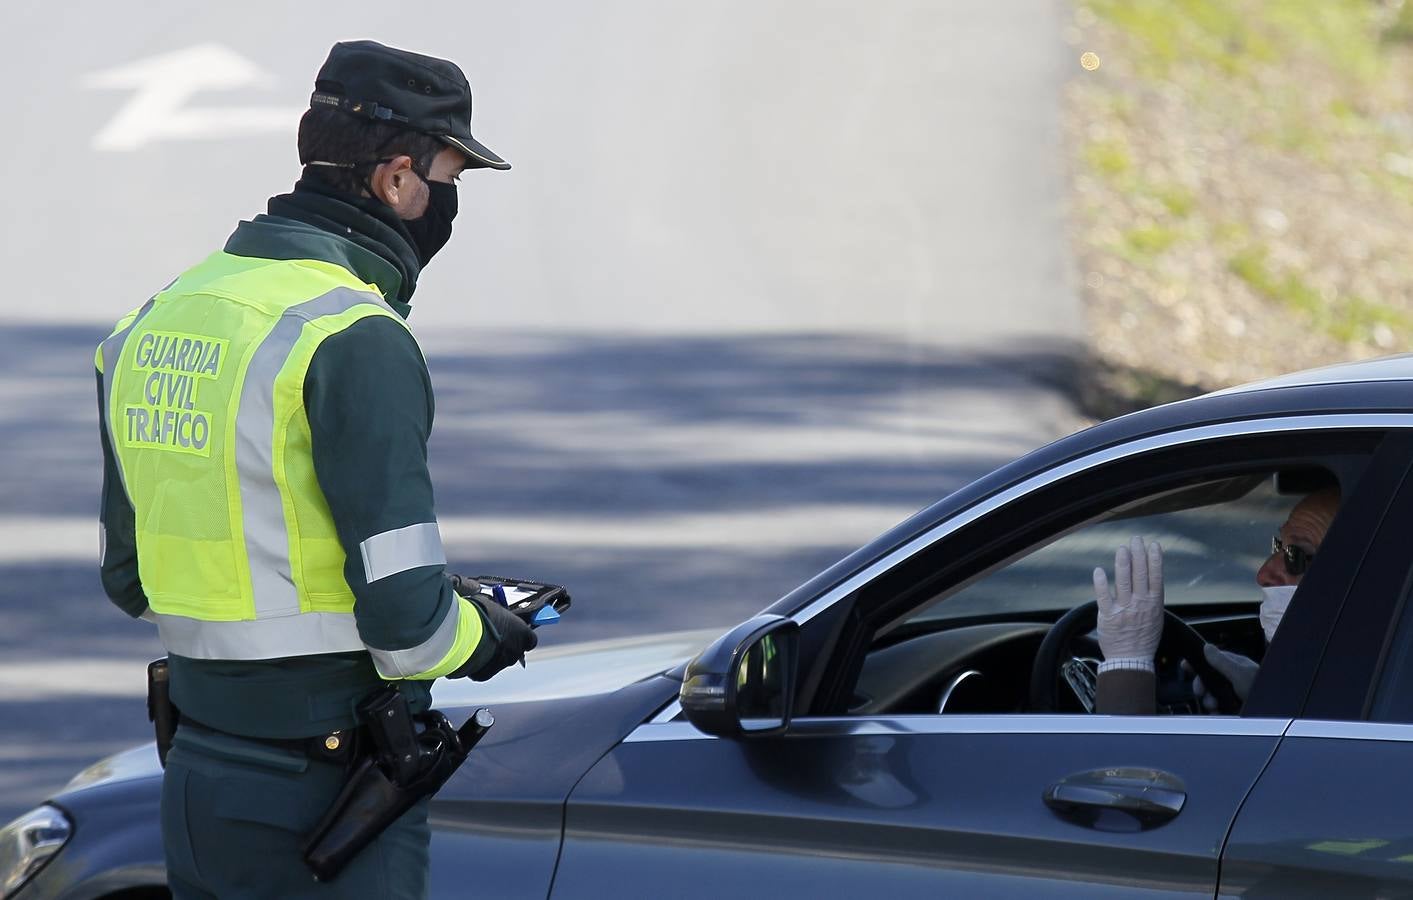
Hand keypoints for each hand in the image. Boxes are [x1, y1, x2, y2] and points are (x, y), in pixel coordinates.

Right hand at [462, 593, 538, 680]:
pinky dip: (479, 664)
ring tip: (477, 645)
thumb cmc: (480, 615)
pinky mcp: (486, 674)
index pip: (531, 640)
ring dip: (492, 655)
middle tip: (492, 638)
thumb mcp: (493, 607)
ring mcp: (502, 663)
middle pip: (515, 651)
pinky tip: (469, 655)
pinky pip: (485, 670)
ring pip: (500, 661)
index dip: (522, 638)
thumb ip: (498, 614)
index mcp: (522, 633)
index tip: (515, 634)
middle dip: (505, 646)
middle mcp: (515, 650)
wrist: (463, 632)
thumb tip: (493, 612)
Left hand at [1094, 536, 1163, 662]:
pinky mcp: (1108, 615)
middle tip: (1136, 539)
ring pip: (1123, 581)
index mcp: (1154, 604)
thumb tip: (1151, 581)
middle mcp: (1140, 604)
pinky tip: (1099, 570)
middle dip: (1138, 554)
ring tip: (1122, 549)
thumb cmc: (1144, 639)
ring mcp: (1124, 609)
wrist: (1131, 659)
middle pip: (1140, 574)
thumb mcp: (1156, 618)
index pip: (1156, 577)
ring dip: (1123, 563)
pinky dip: (1101, 583)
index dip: (1155, 560)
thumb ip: (1152, 599)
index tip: (1153, 545)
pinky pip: (1103, 596)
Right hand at [1191, 644, 1258, 710]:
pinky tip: (1218, 713)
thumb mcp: (1238, 673)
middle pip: (1209, 680)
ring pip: (1212, 695)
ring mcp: (1235, 694)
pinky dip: (1216, 711)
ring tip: (1214, 706)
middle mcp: (1235, 679)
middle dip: (1203, 687)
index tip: (1185, 667)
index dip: (1198, 663)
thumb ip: (1221, 660)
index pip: (1211, 660)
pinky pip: (1219, 708)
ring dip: (1209, 701)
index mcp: (1236, 666)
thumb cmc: (1262, 689)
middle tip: (1202, 693)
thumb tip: (1206, 647)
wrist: (1273, 713)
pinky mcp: (1235, 708)